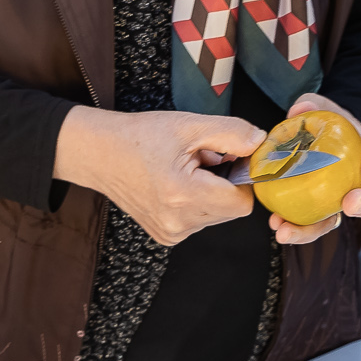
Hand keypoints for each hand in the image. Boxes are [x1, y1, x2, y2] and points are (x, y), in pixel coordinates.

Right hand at [54, 106, 259, 245]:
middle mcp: (178, 222)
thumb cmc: (140, 137)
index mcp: (184, 194)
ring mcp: (171, 233)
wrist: (100, 154)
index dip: (243, 178)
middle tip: (202, 159)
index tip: (230, 157)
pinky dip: (198, 203)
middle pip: (232, 210)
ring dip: (212, 193)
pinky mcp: (166, 236)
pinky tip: (177, 184)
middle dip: (226, 183)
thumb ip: (231, 134)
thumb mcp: (189, 125)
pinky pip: (200, 221)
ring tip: (186, 170)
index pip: (242, 202)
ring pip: (218, 216)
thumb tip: (261, 144)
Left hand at [264, 93, 360, 245]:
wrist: (314, 140)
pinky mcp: (319, 211)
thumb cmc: (325, 122)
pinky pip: (312, 224)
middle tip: (349, 204)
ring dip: (316, 229)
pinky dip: (296, 228)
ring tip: (294, 229)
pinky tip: (276, 225)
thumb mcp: (320, 107)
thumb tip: (299, 110)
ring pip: (337, 220)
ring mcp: (340, 200)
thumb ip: (312, 104)